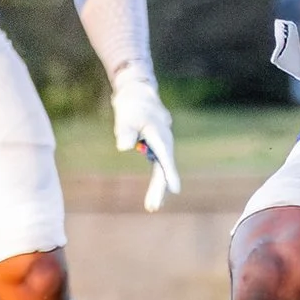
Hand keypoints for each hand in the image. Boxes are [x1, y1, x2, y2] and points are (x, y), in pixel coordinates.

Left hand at [112, 75, 181, 210]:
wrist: (136, 92)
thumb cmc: (132, 104)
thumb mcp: (126, 115)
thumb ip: (125, 131)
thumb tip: (124, 147)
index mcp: (159, 133)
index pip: (164, 156)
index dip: (169, 173)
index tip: (175, 189)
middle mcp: (164, 140)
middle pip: (164, 167)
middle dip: (159, 188)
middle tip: (152, 208)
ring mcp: (161, 144)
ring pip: (162, 168)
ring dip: (159, 187)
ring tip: (153, 206)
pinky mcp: (155, 146)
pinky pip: (159, 166)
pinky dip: (158, 180)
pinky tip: (155, 194)